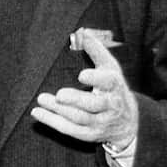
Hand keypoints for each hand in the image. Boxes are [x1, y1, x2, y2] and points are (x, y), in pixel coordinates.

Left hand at [31, 30, 137, 147]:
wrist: (129, 122)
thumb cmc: (114, 88)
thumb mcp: (110, 67)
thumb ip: (96, 50)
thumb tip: (82, 32)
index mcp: (115, 86)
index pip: (108, 82)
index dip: (95, 79)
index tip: (81, 75)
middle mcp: (110, 106)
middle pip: (93, 105)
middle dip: (76, 100)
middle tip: (59, 94)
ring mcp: (100, 123)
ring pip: (79, 118)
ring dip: (58, 110)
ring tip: (42, 99)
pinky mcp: (89, 134)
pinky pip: (70, 129)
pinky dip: (53, 121)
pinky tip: (38, 113)